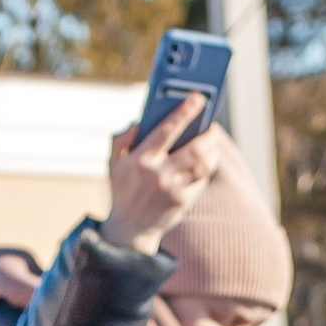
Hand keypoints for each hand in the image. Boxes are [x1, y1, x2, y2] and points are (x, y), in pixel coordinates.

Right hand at [102, 95, 220, 257]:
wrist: (129, 228)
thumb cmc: (122, 187)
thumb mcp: (113, 161)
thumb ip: (121, 138)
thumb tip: (139, 121)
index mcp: (141, 158)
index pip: (167, 129)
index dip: (185, 111)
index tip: (199, 98)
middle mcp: (159, 173)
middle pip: (194, 149)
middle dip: (208, 135)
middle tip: (213, 127)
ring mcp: (172, 189)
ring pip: (202, 166)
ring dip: (212, 152)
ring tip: (212, 144)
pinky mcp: (183, 202)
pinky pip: (201, 181)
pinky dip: (206, 170)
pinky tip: (206, 162)